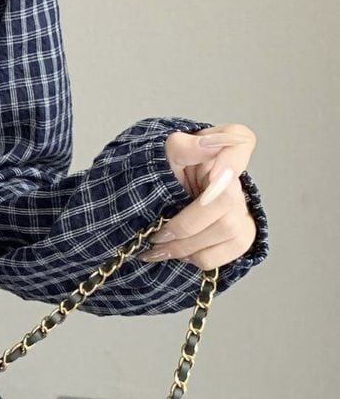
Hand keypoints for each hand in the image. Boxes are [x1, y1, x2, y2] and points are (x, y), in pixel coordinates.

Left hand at [140, 124, 258, 268]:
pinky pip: (234, 250)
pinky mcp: (242, 233)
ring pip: (229, 231)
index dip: (231, 160)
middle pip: (227, 202)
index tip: (213, 175)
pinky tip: (182, 254)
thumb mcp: (163, 155)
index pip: (240, 141)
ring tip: (160, 250)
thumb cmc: (161, 172)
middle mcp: (235, 179)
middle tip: (157, 236)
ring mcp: (242, 207)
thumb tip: (207, 144)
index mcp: (219, 150)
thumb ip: (183, 145)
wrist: (156, 198)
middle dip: (186, 225)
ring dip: (188, 247)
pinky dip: (202, 257)